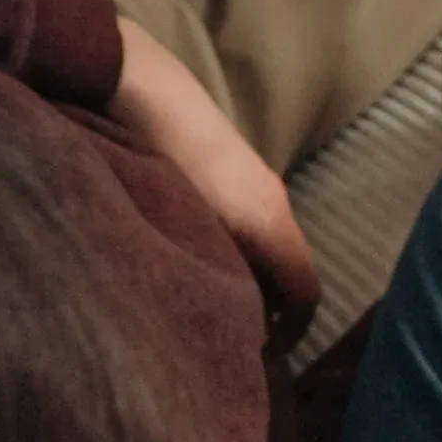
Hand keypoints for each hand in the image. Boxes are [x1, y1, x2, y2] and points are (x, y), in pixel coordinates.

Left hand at [108, 17, 319, 345]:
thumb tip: (239, 328)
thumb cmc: (158, 159)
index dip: (295, 331)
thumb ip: (221, 280)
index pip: (306, 291)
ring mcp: (255, 181)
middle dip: (273, 306)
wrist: (135, 85)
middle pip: (290, 269)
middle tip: (236, 334)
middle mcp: (273, 202)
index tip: (268, 357)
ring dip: (254, 275)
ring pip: (269, 245)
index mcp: (272, 223)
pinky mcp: (231, 168)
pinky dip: (240, 248)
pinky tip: (202, 252)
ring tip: (217, 297)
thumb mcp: (188, 232)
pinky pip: (251, 222)